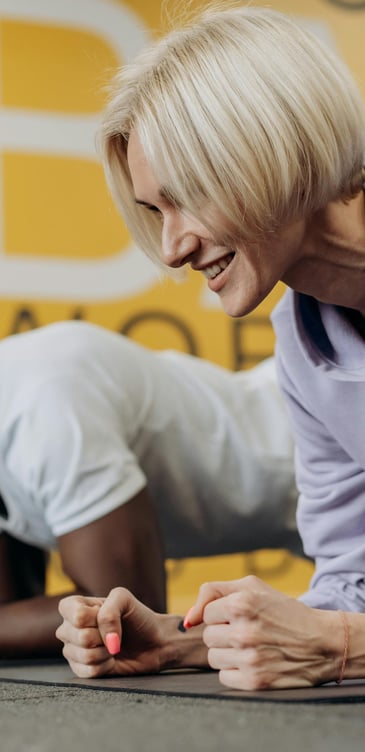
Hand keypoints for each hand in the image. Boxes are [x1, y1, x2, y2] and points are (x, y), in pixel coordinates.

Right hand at [56, 587, 169, 677]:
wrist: (153, 642)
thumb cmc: (137, 617)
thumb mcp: (124, 598)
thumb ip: (110, 610)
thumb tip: (106, 640)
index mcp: (74, 606)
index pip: (76, 615)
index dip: (95, 617)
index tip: (106, 613)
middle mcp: (69, 628)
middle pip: (81, 637)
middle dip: (104, 636)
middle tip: (113, 632)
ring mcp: (73, 650)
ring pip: (85, 656)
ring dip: (106, 652)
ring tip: (113, 645)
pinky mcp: (81, 670)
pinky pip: (89, 672)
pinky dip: (106, 666)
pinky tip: (111, 659)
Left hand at [186, 575, 338, 689]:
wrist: (322, 642)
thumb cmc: (283, 612)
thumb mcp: (252, 587)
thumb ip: (213, 592)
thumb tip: (188, 620)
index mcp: (242, 603)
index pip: (207, 614)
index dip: (224, 616)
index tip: (243, 617)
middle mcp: (244, 631)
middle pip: (208, 637)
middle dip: (224, 635)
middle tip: (249, 633)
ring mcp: (249, 658)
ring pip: (213, 658)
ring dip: (229, 654)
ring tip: (252, 647)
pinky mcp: (255, 682)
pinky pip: (224, 678)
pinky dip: (236, 672)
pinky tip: (255, 663)